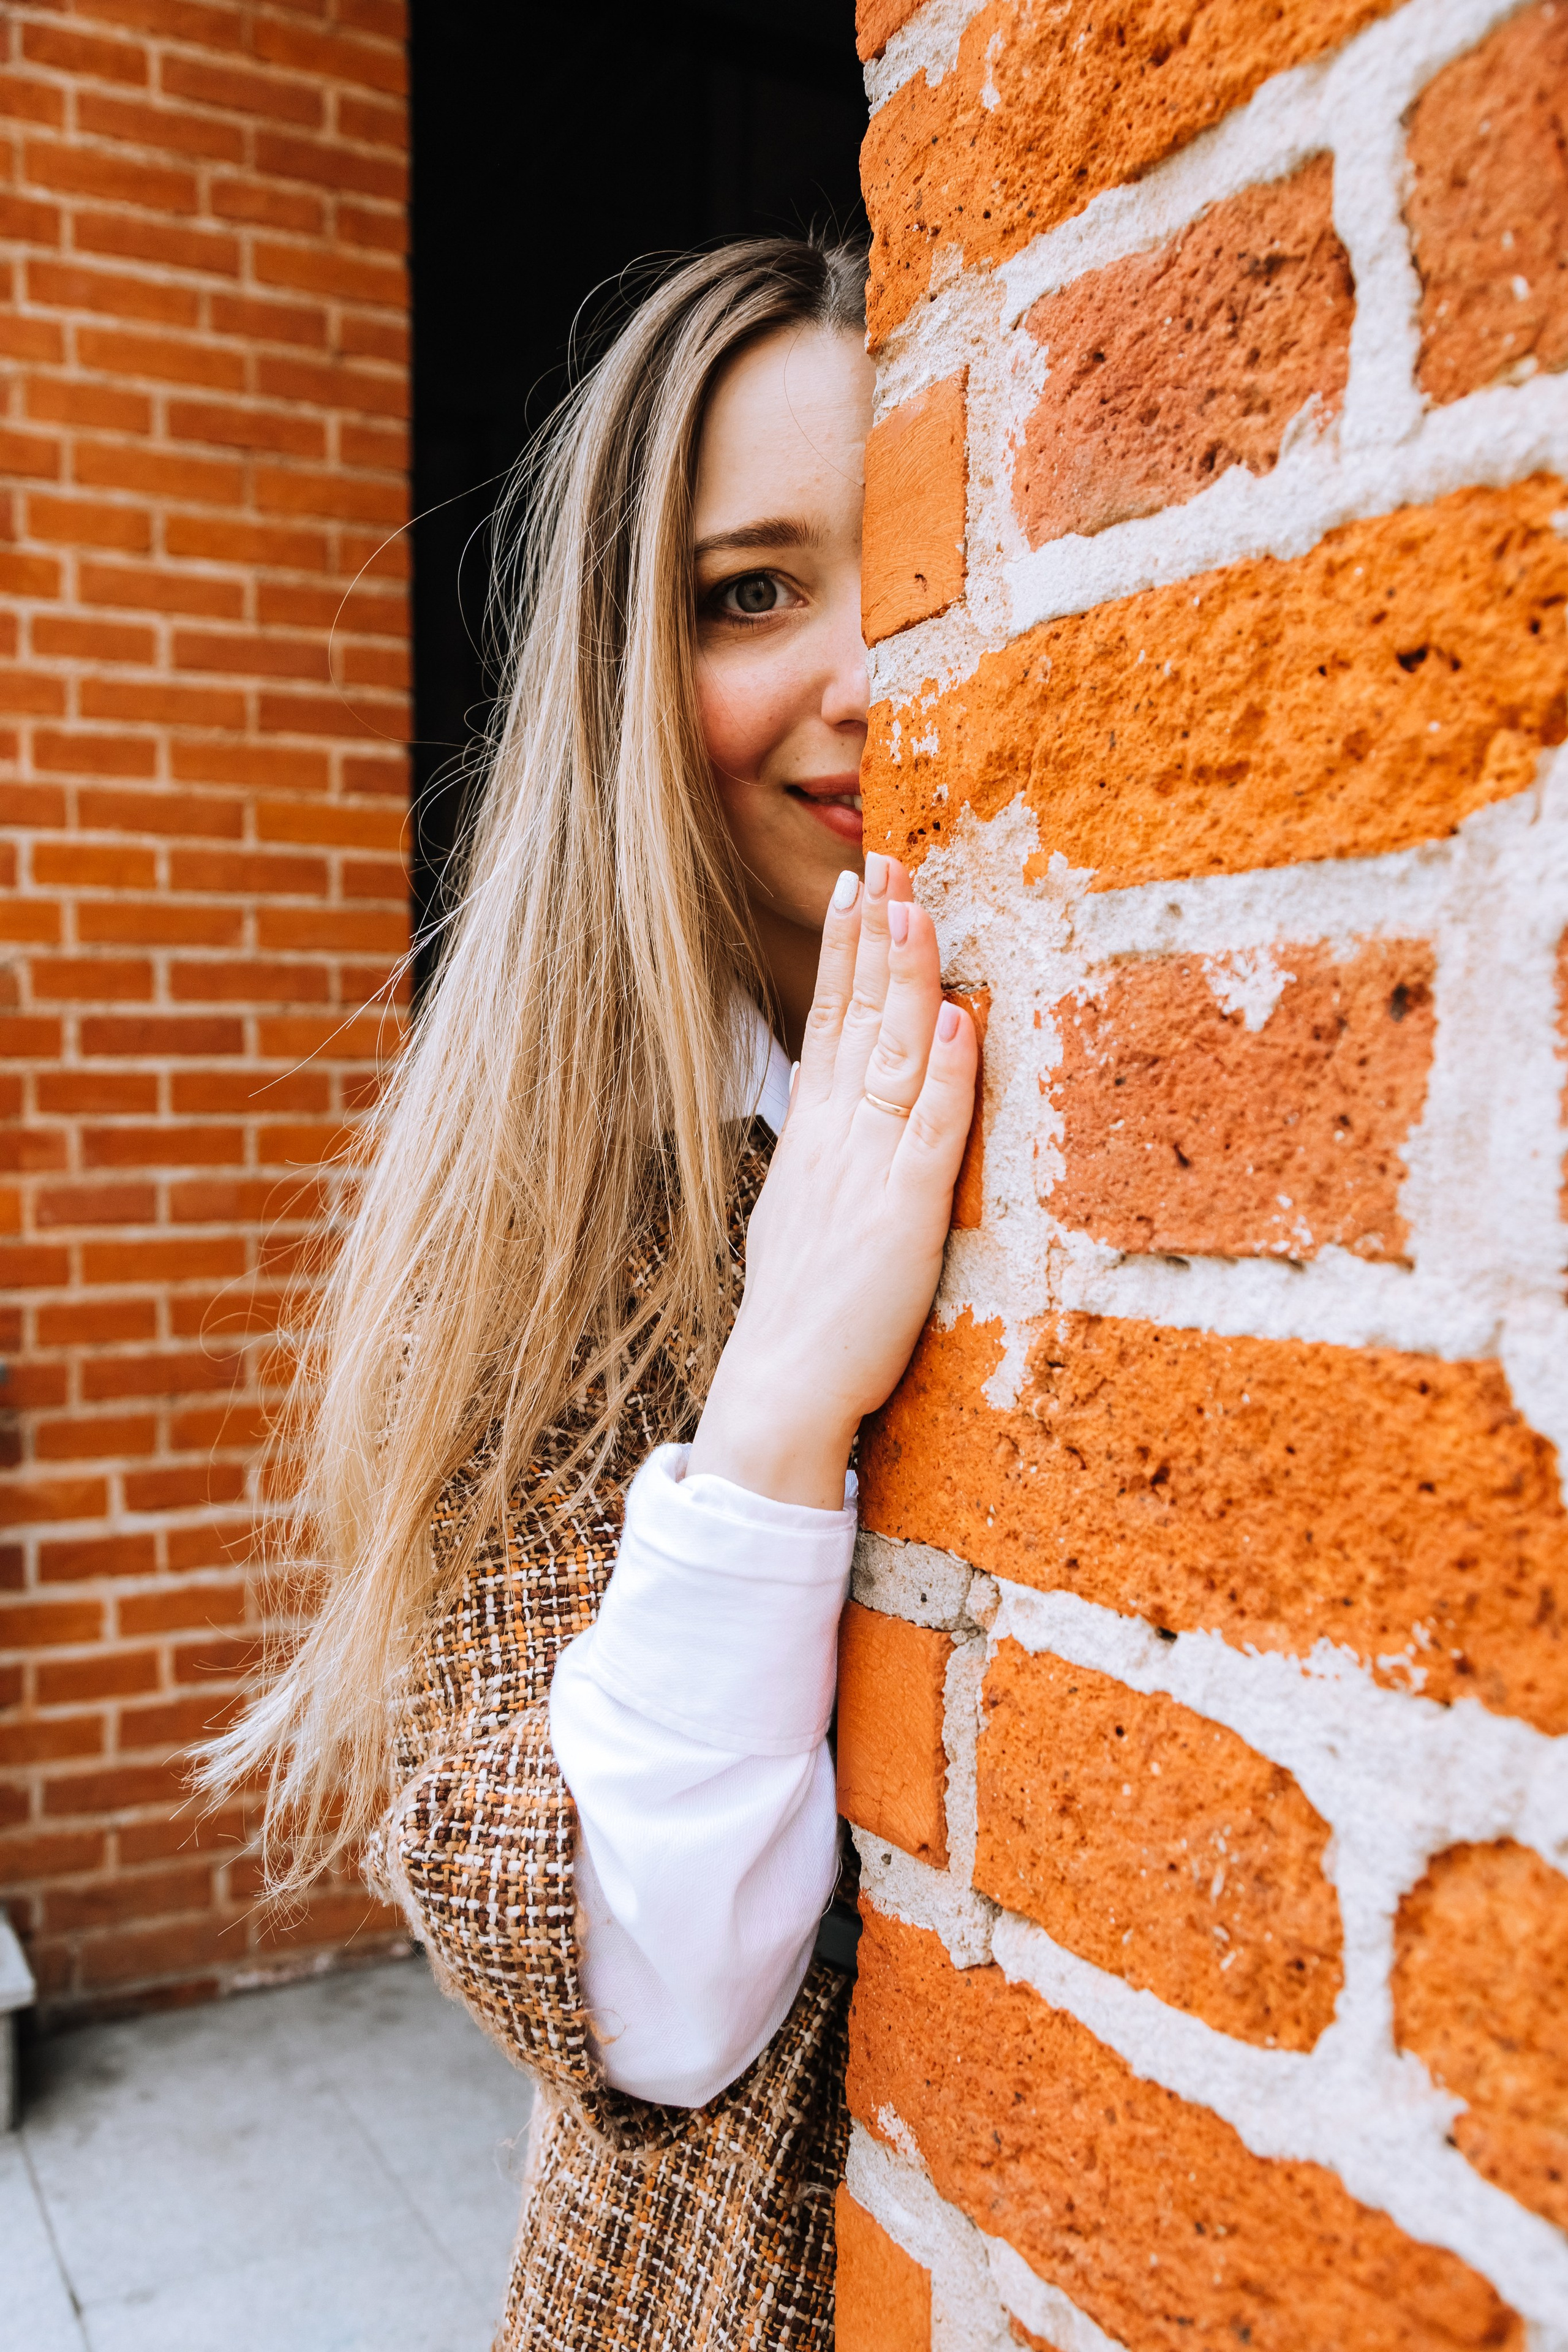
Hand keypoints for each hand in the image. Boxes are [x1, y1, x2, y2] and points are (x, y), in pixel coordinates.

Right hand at [688, 852, 978, 1508]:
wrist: (781, 1388)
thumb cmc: (798, 1315)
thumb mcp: (795, 1214)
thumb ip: (819, 1154)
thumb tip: (827, 1105)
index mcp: (812, 1139)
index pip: (828, 1023)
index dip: (845, 954)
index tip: (856, 890)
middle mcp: (836, 1139)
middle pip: (856, 1018)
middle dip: (876, 936)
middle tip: (889, 862)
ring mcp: (870, 1170)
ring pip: (892, 1054)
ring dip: (908, 977)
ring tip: (920, 906)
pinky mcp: (907, 1213)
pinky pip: (932, 1129)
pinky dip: (947, 1072)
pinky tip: (956, 1017)